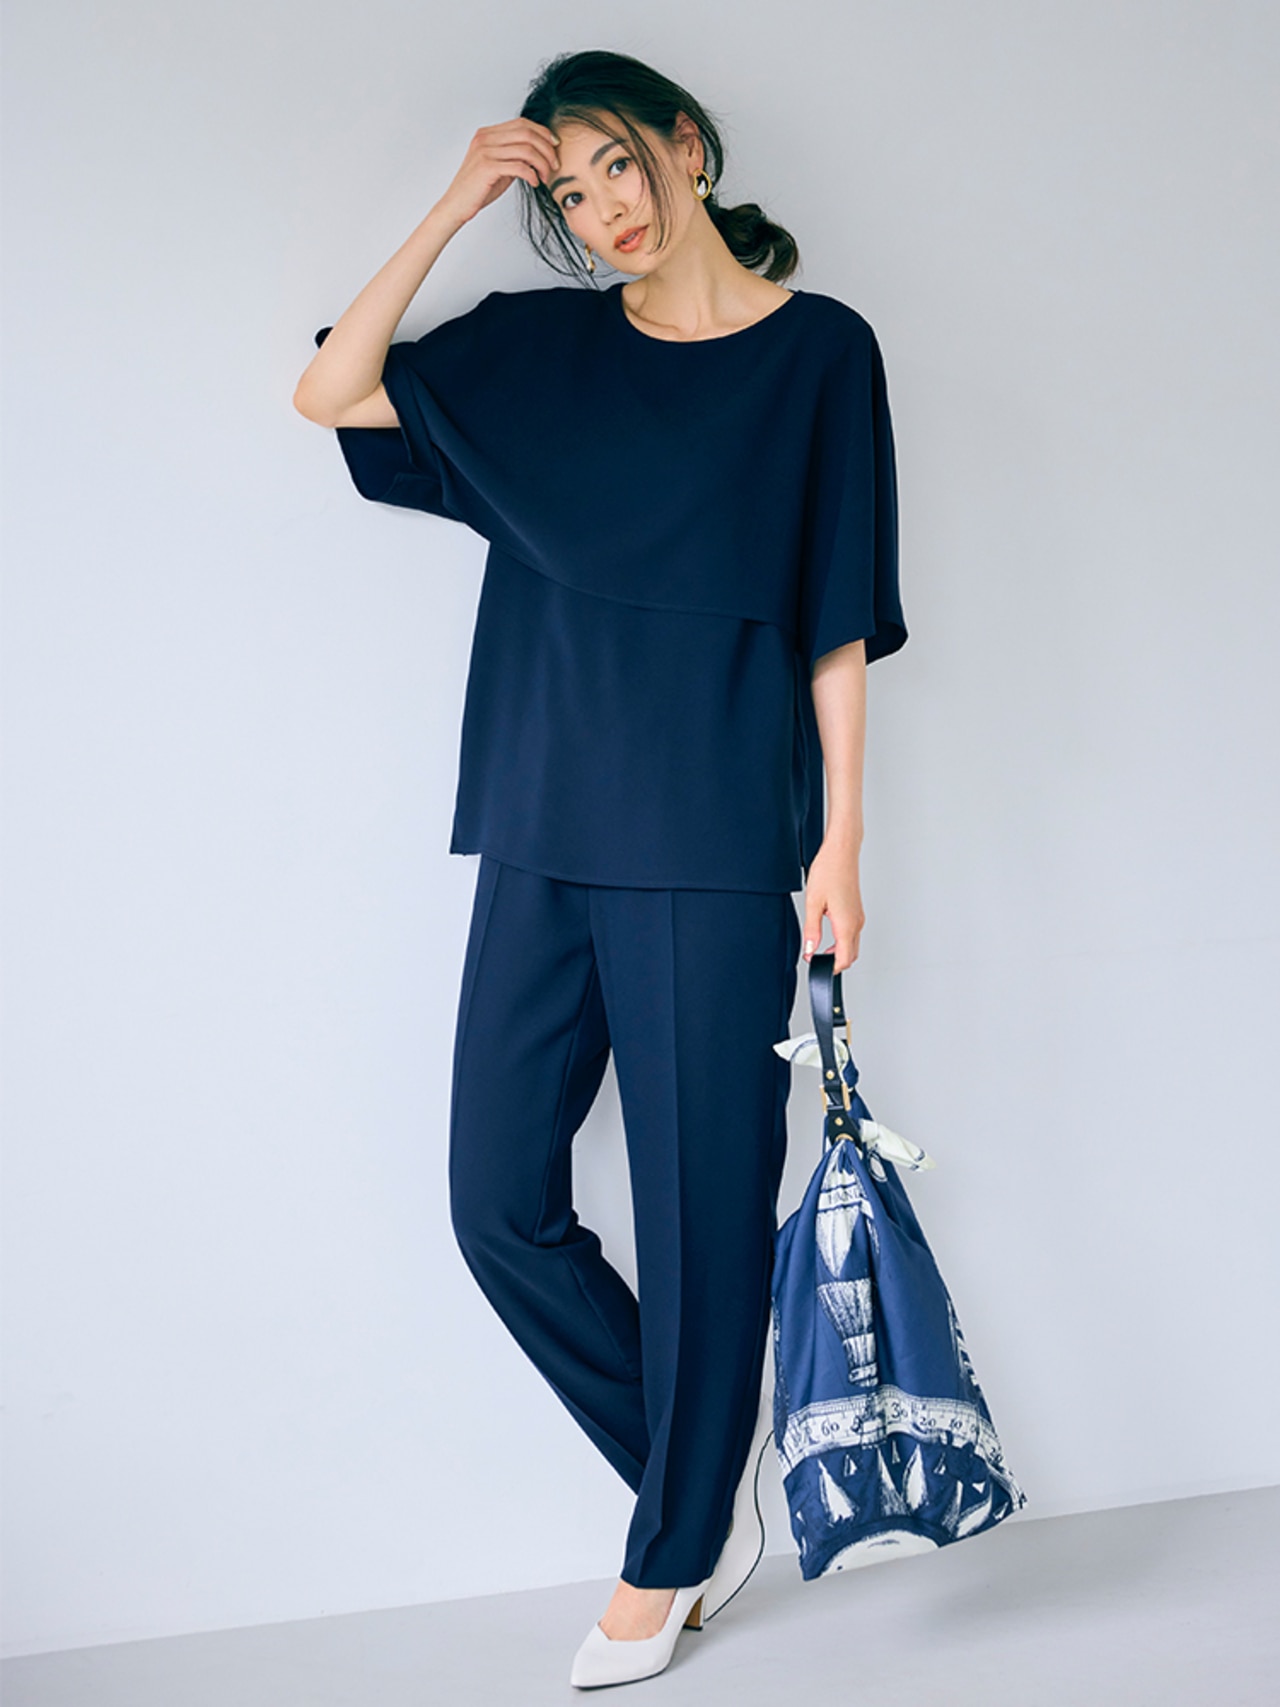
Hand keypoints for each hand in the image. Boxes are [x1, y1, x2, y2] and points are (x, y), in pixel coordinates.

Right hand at [436, 118, 559, 225]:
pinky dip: (532, 174)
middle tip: (555, 164)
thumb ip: (513, 156)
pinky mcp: (487, 167)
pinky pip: (519, 166)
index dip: (542, 132)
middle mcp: (485, 138)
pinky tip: (535, 182)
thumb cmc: (478, 189)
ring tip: (545, 177)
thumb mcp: (498, 167)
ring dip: (542, 164)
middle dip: (546, 148)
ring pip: (526, 149)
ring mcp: (485, 151)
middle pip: (526, 133)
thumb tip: (538, 153)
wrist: (455, 205)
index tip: (555, 146)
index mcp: (487, 134)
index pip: (522, 123)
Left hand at [802, 836, 864, 972]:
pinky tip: (829, 935)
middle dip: (834, 963)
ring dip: (838, 952)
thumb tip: (809, 950)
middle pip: (850, 955)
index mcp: (846, 924)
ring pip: (853, 945)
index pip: (844, 959)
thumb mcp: (813, 903)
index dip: (830, 968)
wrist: (841, 852)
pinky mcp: (856, 910)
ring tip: (819, 950)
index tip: (815, 966)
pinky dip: (842, 941)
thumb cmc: (829, 871)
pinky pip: (852, 933)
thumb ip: (811, 931)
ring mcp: (858, 916)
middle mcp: (856, 922)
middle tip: (816, 960)